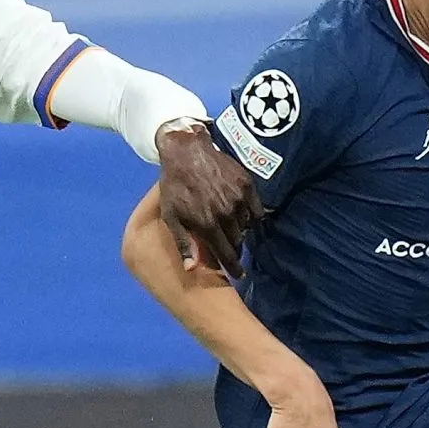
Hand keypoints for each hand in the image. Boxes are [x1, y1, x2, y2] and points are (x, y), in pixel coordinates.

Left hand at [155, 124, 261, 277]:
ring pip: (246, 227)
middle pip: (238, 242)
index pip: (227, 255)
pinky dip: (251, 216)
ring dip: (240, 231)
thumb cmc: (175, 186)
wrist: (186, 152)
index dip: (234, 267)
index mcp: (207, 224)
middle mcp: (226, 214)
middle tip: (230, 248)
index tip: (239, 275)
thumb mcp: (172, 216)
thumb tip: (192, 269)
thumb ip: (184, 243)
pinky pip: (256, 210)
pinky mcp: (247, 185)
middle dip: (234, 248)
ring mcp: (238, 199)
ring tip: (231, 228)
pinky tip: (242, 214)